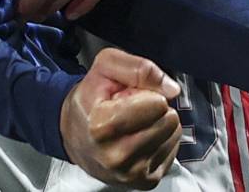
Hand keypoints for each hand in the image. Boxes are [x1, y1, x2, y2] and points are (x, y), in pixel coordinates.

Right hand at [59, 48, 181, 188]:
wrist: (75, 135)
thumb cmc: (90, 99)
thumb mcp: (105, 67)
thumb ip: (138, 68)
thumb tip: (172, 89)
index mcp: (102, 127)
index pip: (157, 104)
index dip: (147, 92)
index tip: (127, 96)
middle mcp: (117, 156)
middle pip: (168, 120)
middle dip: (154, 108)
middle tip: (132, 109)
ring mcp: (131, 173)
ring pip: (174, 134)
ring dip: (159, 124)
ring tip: (135, 124)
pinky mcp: (145, 182)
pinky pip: (173, 150)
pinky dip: (160, 140)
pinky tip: (140, 138)